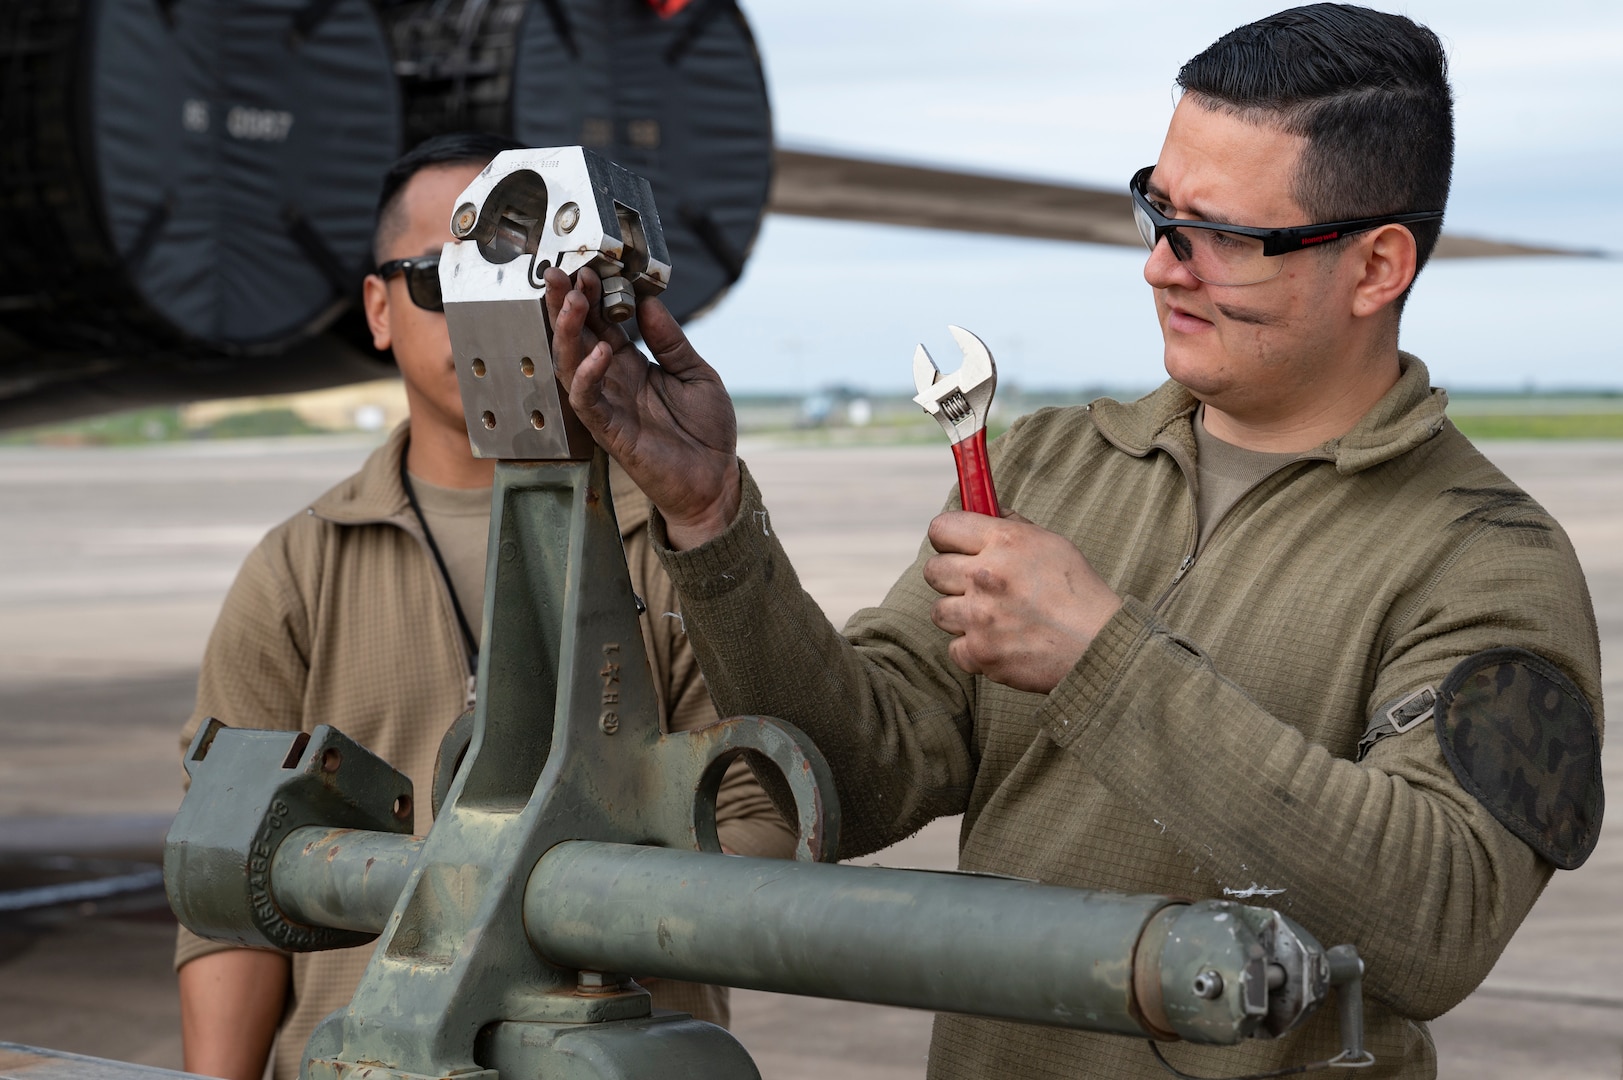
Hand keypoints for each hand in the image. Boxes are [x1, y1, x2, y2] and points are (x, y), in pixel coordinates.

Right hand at [543, 266, 739, 548]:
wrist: (715, 479)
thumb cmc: (706, 431)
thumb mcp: (696, 373)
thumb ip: (671, 340)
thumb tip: (648, 302)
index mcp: (633, 364)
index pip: (602, 323)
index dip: (593, 296)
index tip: (589, 267)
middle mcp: (614, 380)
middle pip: (577, 337)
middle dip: (565, 304)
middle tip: (559, 272)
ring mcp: (609, 404)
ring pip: (570, 363)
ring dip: (568, 331)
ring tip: (574, 302)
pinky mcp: (610, 430)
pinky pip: (588, 399)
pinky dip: (587, 374)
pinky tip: (599, 351)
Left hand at [923, 512, 1122, 693]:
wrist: (1100, 647)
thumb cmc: (1079, 593)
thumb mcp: (1051, 544)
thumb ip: (1012, 527)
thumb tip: (985, 509)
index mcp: (1004, 542)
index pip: (942, 528)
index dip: (946, 538)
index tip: (954, 547)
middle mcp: (986, 576)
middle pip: (933, 571)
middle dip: (951, 578)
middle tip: (975, 586)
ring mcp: (980, 617)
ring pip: (939, 611)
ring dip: (961, 615)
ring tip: (992, 617)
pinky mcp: (980, 653)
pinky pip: (955, 648)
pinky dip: (973, 649)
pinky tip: (1000, 642)